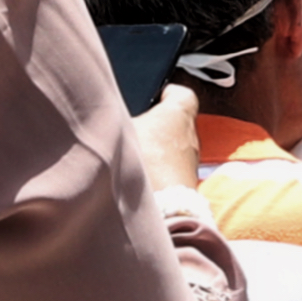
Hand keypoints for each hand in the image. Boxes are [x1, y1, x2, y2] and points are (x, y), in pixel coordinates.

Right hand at [130, 81, 209, 201]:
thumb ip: (118, 118)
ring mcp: (189, 160)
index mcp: (180, 111)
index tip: (148, 98)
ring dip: (151, 150)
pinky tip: (132, 176)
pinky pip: (165, 170)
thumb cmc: (146, 160)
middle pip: (170, 122)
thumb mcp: (122, 128)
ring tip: (126, 156)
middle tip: (128, 130)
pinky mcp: (182, 183)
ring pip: (167, 148)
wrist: (162, 206)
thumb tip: (110, 116)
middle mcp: (191, 134)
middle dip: (151, 124)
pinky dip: (152, 170)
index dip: (163, 94)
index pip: (179, 93)